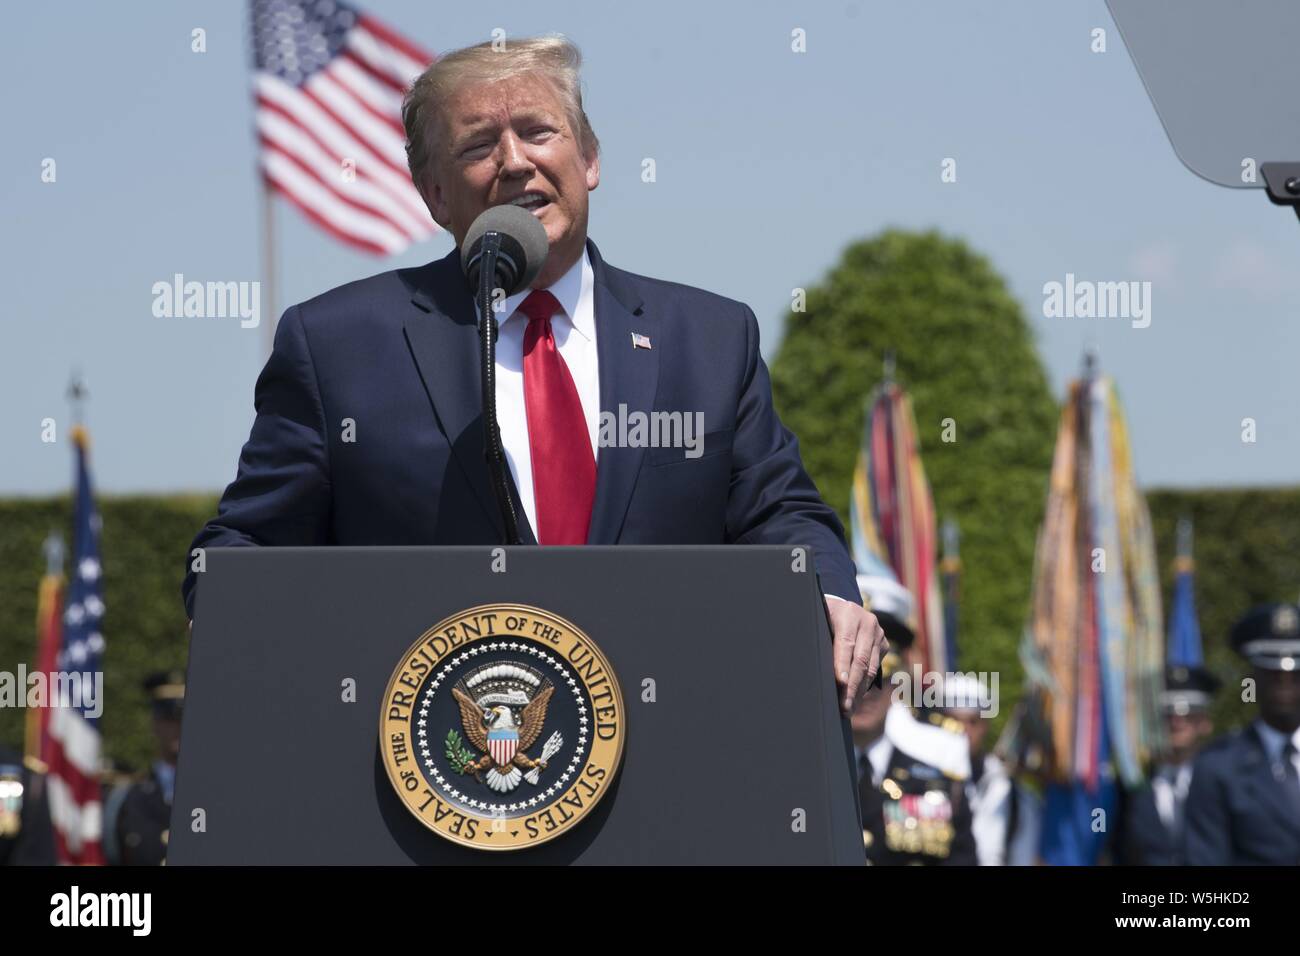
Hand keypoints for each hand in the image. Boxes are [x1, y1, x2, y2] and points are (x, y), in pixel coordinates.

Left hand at [825, 596, 887, 714]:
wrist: (843, 608)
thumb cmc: (823, 617)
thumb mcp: (817, 620)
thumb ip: (817, 638)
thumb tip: (808, 664)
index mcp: (848, 614)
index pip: (846, 643)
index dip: (842, 664)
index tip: (839, 683)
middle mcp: (867, 622)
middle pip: (861, 660)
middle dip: (851, 686)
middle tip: (844, 707)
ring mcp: (878, 633)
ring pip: (871, 668)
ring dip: (859, 691)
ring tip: (849, 709)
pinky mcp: (884, 644)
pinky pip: (876, 669)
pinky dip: (865, 686)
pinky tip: (855, 698)